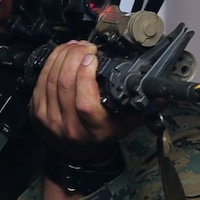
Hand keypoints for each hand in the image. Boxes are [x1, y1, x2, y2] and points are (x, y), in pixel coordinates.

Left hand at [29, 40, 142, 160]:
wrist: (76, 154)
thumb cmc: (103, 134)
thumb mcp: (126, 124)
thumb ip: (142, 108)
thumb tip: (163, 94)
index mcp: (93, 129)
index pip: (84, 101)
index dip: (86, 74)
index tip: (94, 57)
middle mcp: (69, 126)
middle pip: (65, 83)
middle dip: (74, 56)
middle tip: (86, 46)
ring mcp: (49, 119)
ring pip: (51, 78)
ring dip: (63, 55)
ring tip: (76, 46)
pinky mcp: (36, 111)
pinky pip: (41, 80)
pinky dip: (51, 62)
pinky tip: (62, 53)